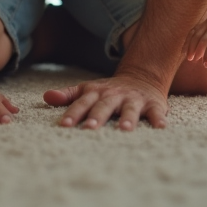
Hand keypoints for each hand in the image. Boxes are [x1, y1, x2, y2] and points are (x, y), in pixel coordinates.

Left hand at [43, 73, 168, 130]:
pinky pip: (156, 112)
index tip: (63, 125)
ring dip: (127, 118)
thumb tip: (45, 97)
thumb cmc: (109, 91)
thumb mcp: (88, 89)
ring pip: (130, 109)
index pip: (82, 103)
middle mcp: (115, 95)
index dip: (73, 113)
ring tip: (124, 130)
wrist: (141, 76)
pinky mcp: (153, 104)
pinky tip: (160, 127)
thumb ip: (68, 95)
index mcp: (97, 93)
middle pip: (104, 106)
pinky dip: (158, 119)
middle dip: (97, 116)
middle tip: (89, 128)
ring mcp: (134, 99)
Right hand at [184, 0, 206, 67]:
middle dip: (196, 51)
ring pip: (195, 34)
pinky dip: (189, 38)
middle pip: (202, 40)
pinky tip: (185, 47)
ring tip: (187, 57)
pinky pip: (194, 30)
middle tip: (192, 61)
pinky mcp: (205, 22)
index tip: (206, 65)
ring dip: (190, 45)